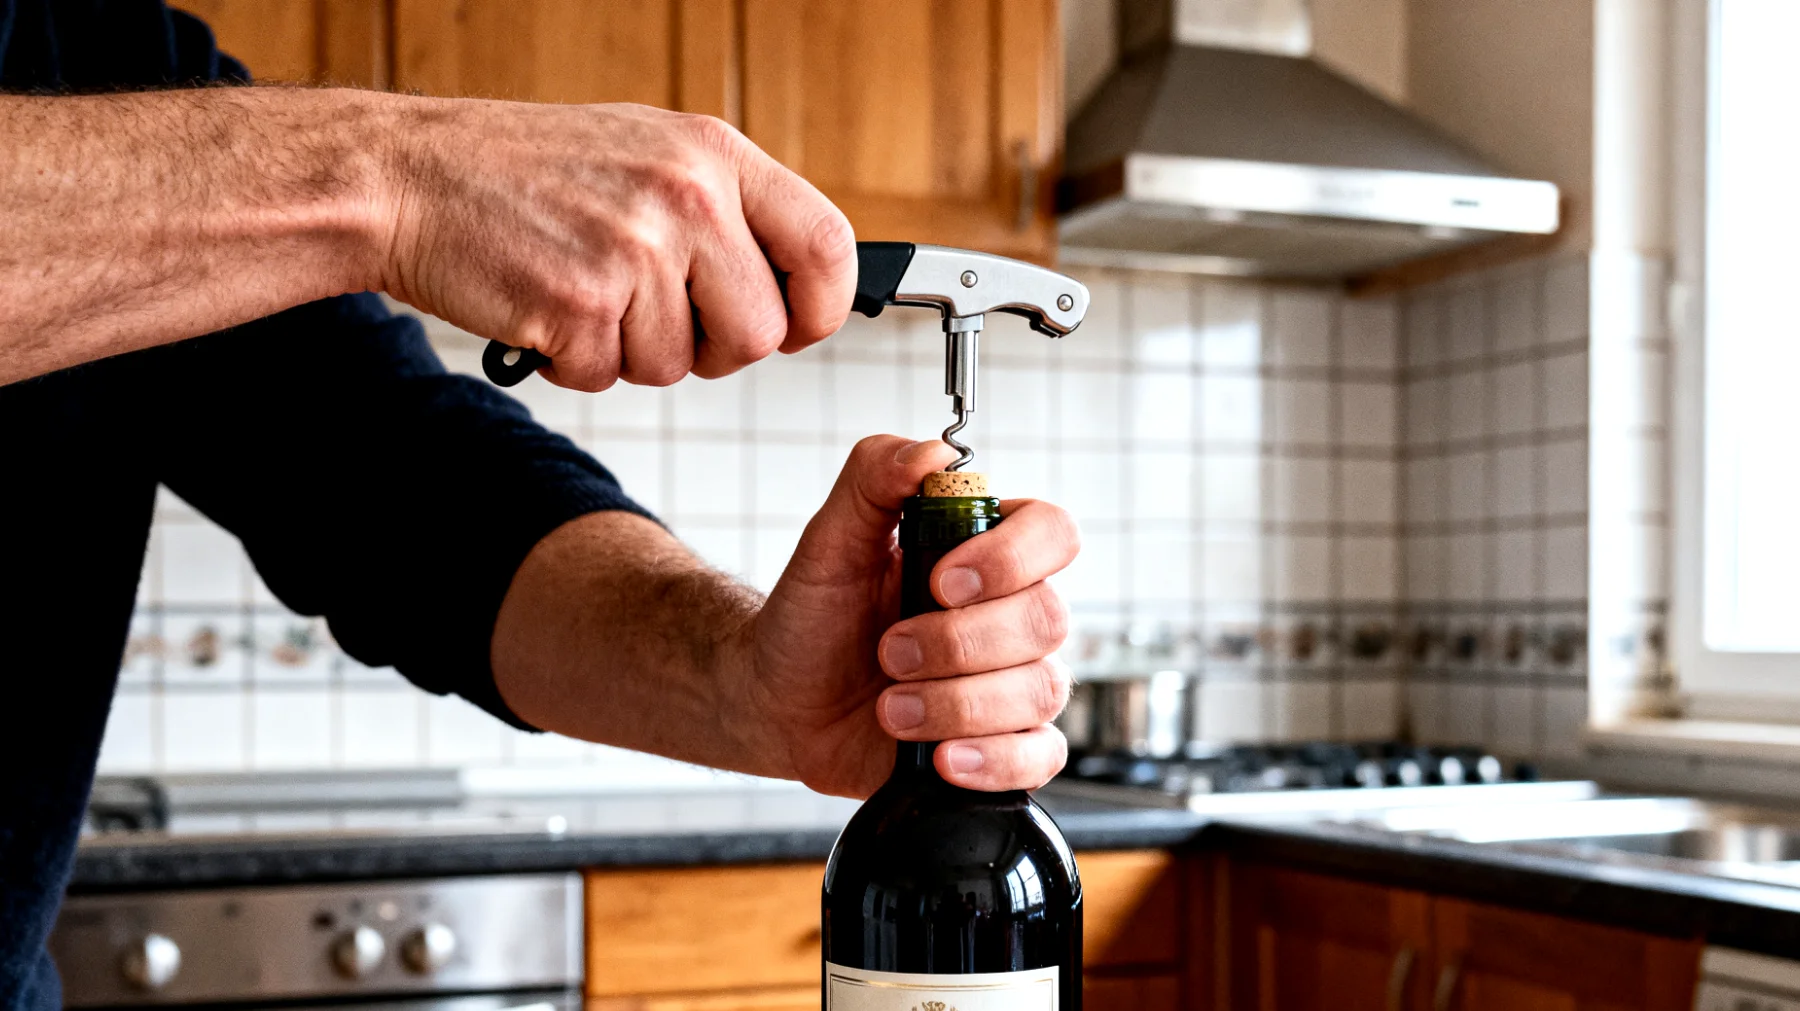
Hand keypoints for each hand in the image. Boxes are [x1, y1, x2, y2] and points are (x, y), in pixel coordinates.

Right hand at [380, 100, 854, 390]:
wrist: (409, 177)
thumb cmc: (527, 174)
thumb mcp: (647, 156)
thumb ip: (725, 213)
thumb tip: (800, 290)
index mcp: (713, 154)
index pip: (826, 245)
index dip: (821, 306)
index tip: (794, 327)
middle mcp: (685, 195)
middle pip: (759, 333)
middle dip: (711, 349)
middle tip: (653, 317)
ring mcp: (634, 249)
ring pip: (681, 364)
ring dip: (631, 353)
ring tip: (583, 292)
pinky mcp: (580, 302)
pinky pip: (610, 377)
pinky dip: (575, 364)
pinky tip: (546, 309)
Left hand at [744, 436, 1081, 797]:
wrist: (782, 698)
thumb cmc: (815, 615)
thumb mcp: (829, 539)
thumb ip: (873, 478)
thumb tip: (930, 451)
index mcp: (988, 550)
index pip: (1053, 532)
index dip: (1010, 558)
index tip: (940, 580)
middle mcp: (1014, 613)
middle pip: (1046, 618)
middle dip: (958, 641)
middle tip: (889, 650)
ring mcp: (1015, 682)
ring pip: (1039, 690)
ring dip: (955, 702)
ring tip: (890, 706)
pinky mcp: (1005, 745)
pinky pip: (1039, 757)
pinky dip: (993, 759)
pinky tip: (942, 756)